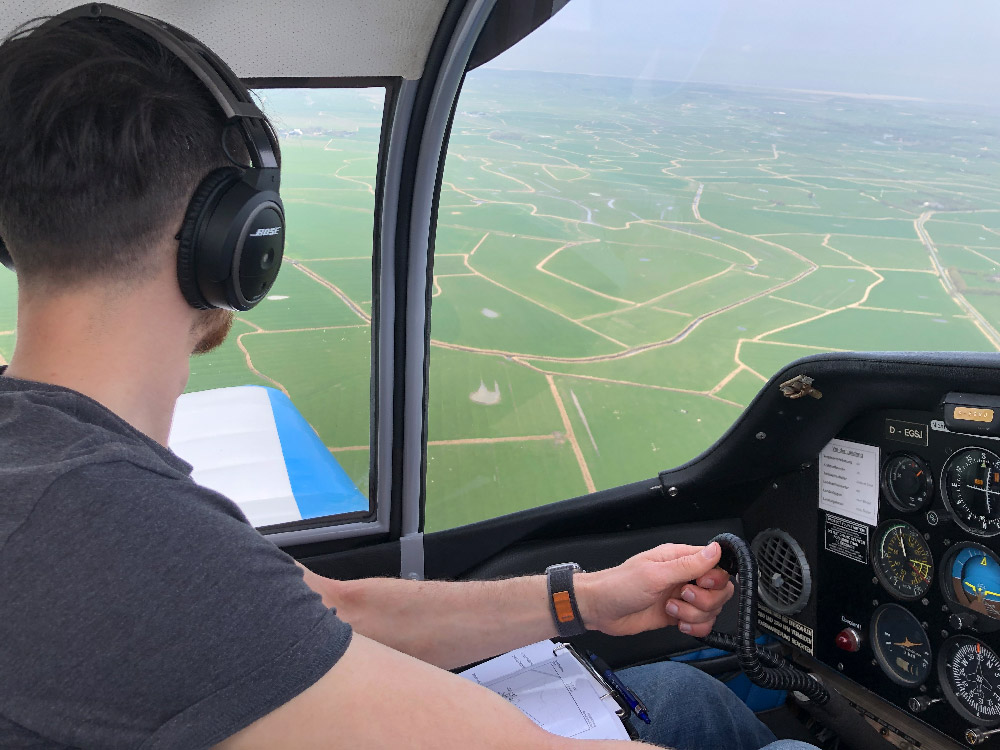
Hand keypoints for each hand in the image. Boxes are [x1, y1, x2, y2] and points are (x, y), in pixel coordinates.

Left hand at [575, 542, 733, 637]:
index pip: (716, 565)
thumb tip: (715, 550)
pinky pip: (702, 623)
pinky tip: (679, 624)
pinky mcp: (677, 614)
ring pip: (712, 608)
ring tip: (671, 609)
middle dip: (705, 600)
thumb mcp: (655, 574)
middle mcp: (683, 576)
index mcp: (679, 558)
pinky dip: (695, 627)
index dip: (715, 578)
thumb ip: (688, 565)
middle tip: (681, 597)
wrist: (600, 609)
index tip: (700, 584)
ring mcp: (681, 597)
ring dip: (695, 614)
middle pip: (719, 589)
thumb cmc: (619, 585)